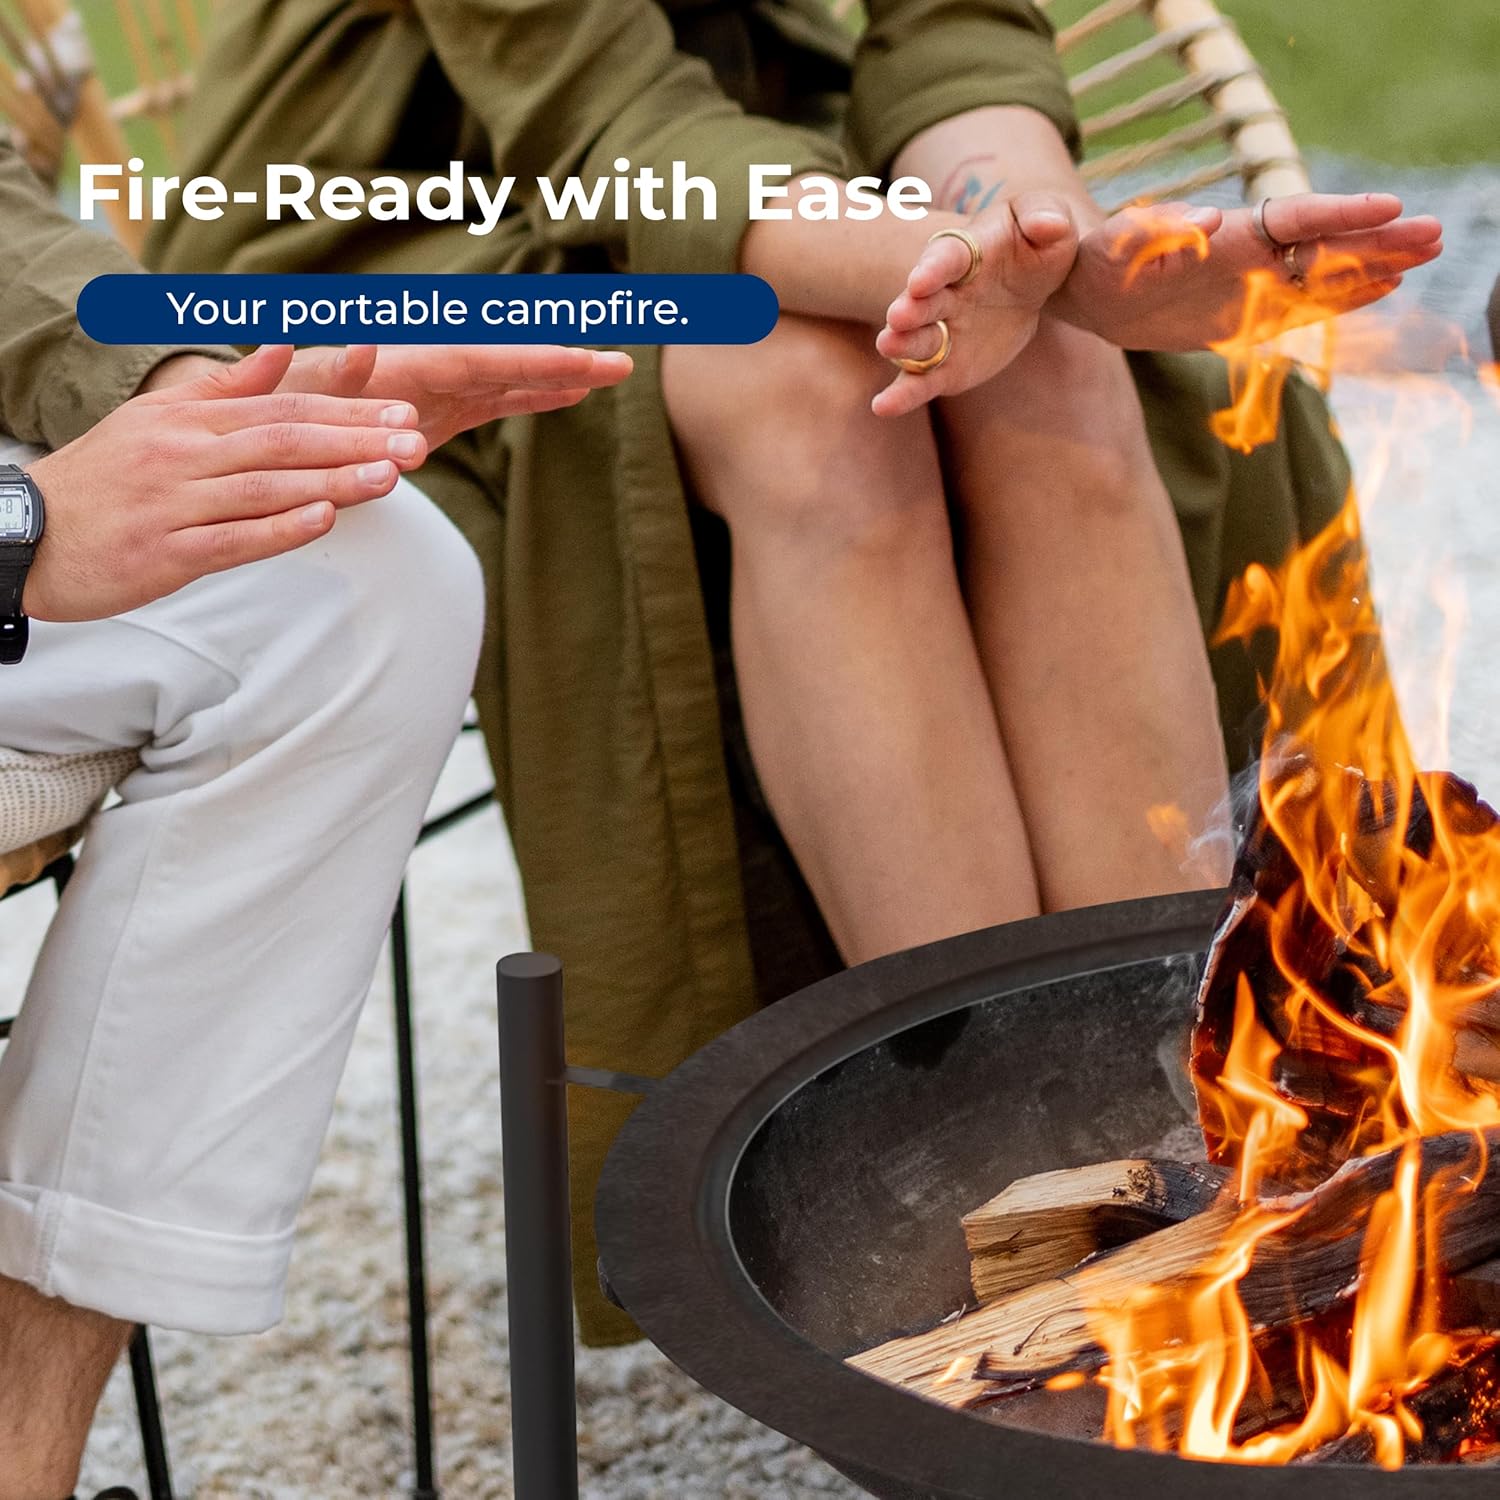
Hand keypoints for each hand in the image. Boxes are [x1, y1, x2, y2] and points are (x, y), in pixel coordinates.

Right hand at [23, 345, 430, 621]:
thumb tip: (282, 345)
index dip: (346, 409)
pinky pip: (231, 540)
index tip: (401, 413)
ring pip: (265, 488)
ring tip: (390, 476)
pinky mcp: (166, 554)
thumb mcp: (158, 419)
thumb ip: (225, 388)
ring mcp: (175, 504)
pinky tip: (323, 518)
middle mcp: (184, 456)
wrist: (26, 536)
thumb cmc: (106, 479)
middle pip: (283, 441)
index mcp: (188, 420)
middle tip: (415, 442)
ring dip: (332, 480)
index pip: (282, 408)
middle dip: (355, 439)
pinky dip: (278, 529)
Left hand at [274, 344, 633, 448]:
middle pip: (507, 363)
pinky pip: (492, 402)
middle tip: (621, 365)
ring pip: (509, 380)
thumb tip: (361, 344)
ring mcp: (435, 390)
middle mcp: (425, 368)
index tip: (581, 362)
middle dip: (563, 363)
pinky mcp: (436, 413)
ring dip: (558, 378)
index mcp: (399, 363)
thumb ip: (324, 370)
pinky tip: (568, 396)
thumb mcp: (286, 389)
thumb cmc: (262, 407)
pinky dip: (529, 398)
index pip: (481, 360)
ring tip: (611, 373)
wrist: (252, 424)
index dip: (533, 362)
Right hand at [872, 192, 1078, 417]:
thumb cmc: (1036, 249)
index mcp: (966, 254)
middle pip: (922, 302)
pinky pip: (922, 381)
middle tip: (897, 319)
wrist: (1031, 288)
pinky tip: (882, 407)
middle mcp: (943, 294)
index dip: (934, 269)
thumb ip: (1046, 219)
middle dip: (909, 309)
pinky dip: (902, 395)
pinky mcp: (945, 367)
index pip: (948, 259)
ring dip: (901, 346)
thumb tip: (1048, 225)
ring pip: (916, 342)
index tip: (920, 281)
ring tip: (888, 348)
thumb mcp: (1050, 225)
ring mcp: (941, 332)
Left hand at [1050, 193, 1442, 350]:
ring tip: (1425, 257)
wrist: (1075, 289)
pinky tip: (1381, 291)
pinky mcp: (1236, 313)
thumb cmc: (1079, 262)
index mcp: (1213, 237)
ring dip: (1368, 267)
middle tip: (1435, 235)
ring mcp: (1241, 284)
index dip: (1334, 216)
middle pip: (1314, 244)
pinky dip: (1337, 301)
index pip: (1284, 221)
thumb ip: (1140, 238)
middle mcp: (1236, 256)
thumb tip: (1195, 224)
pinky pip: (1295, 308)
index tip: (1385, 210)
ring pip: (1315, 274)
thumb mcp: (1099, 250)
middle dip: (1372, 241)